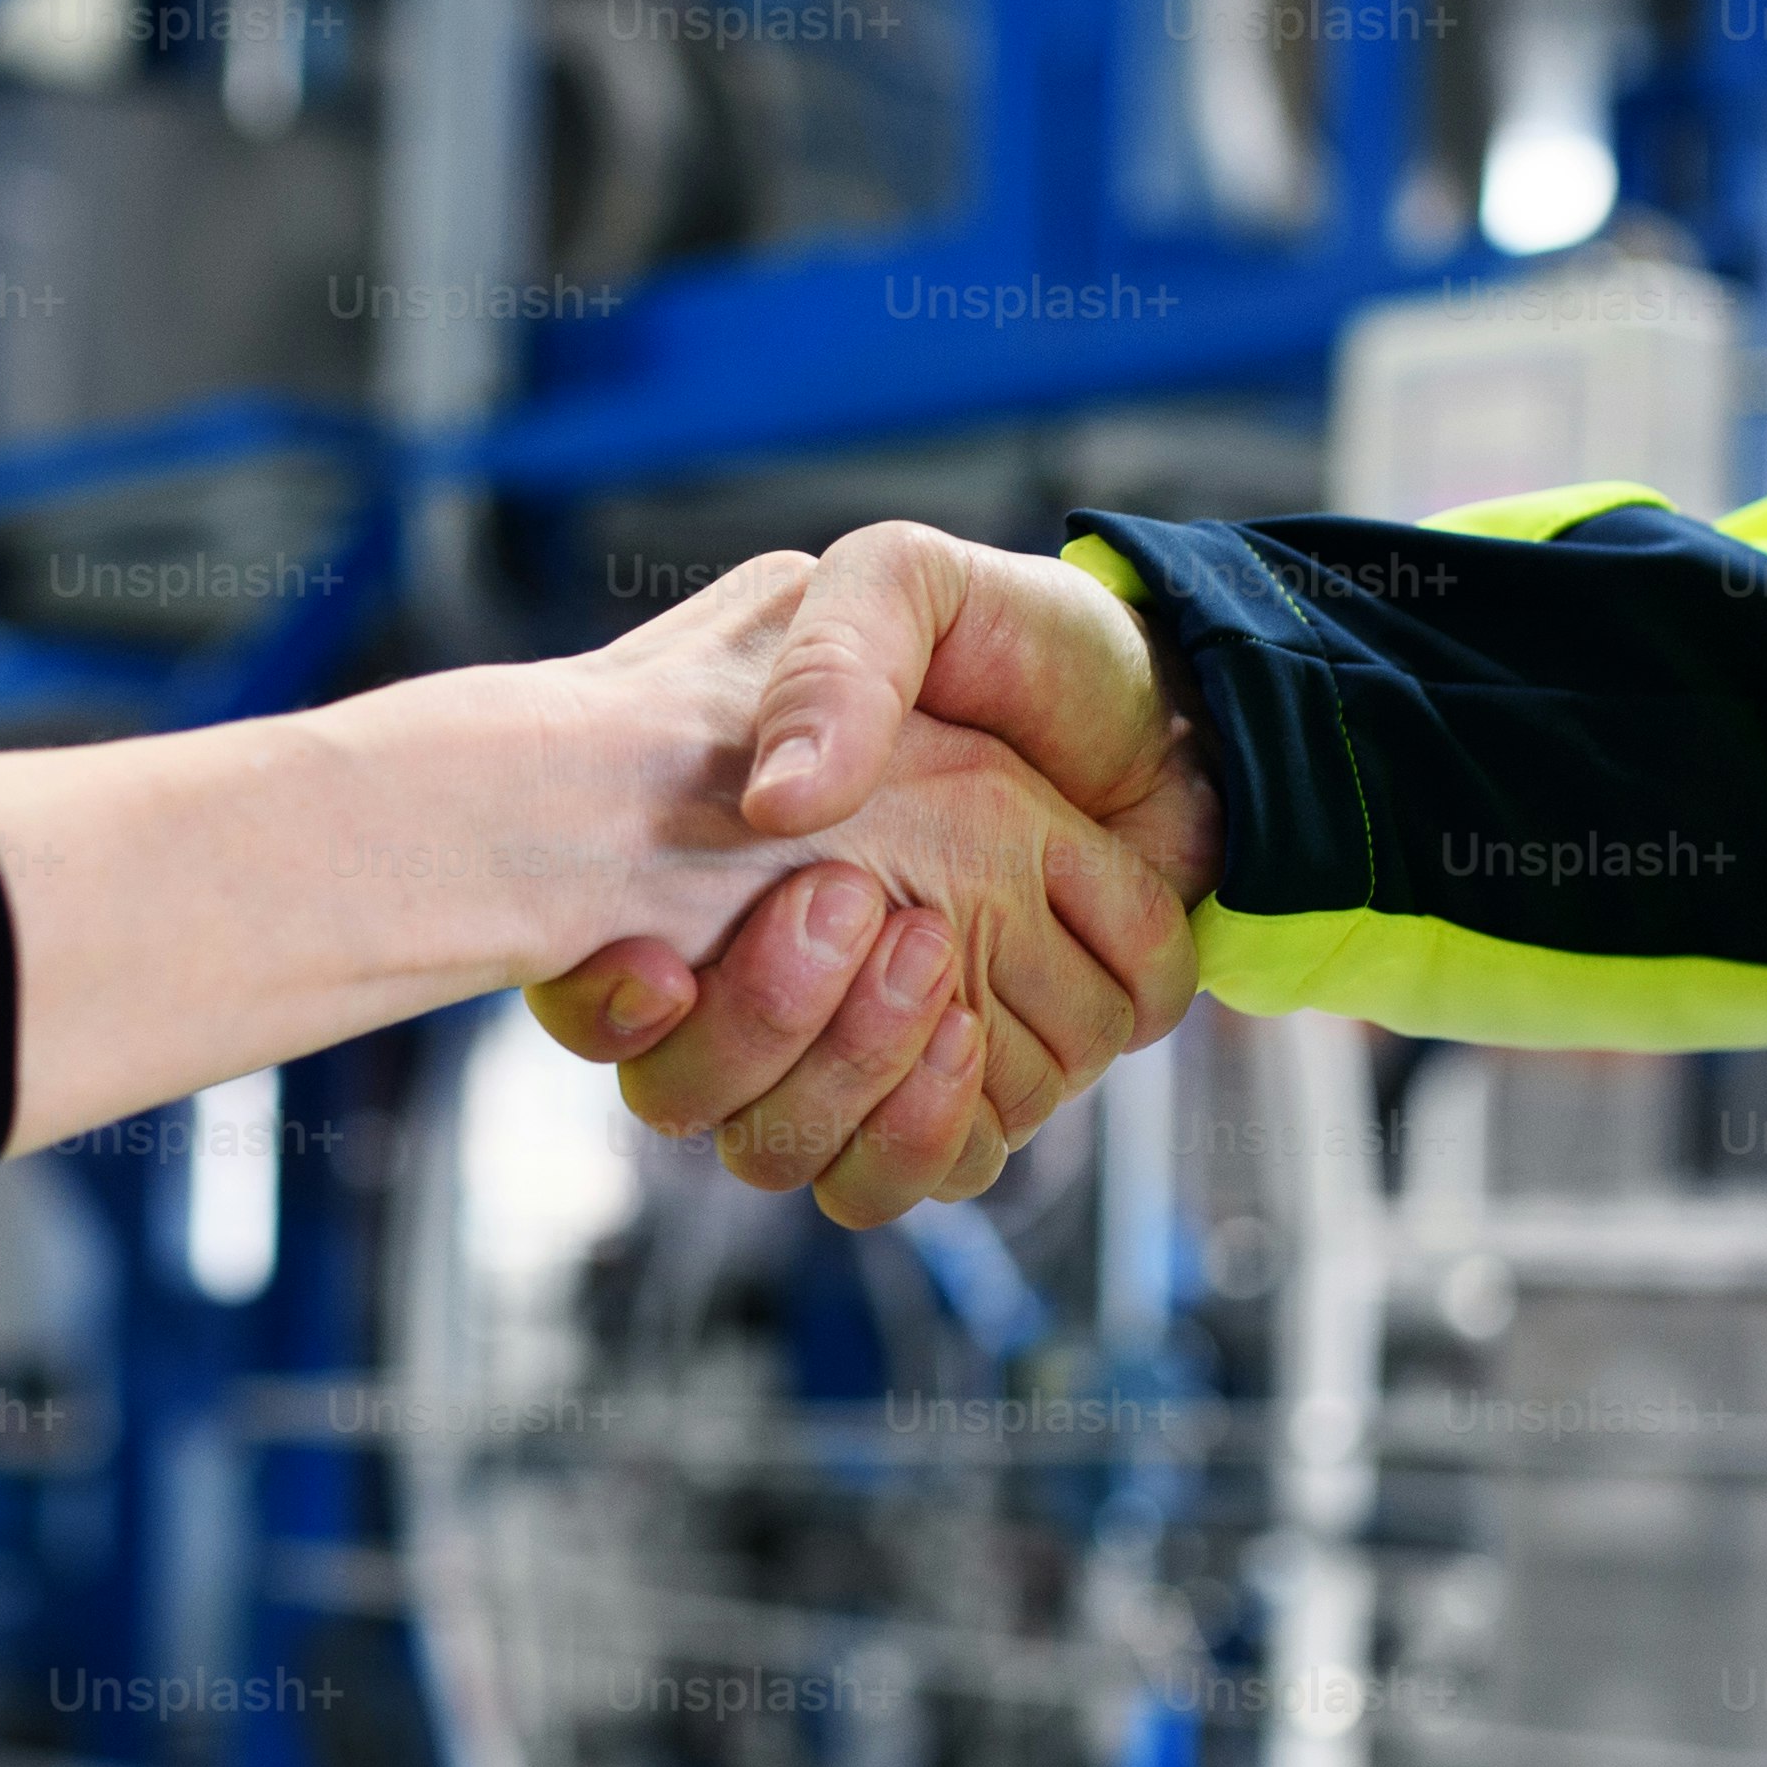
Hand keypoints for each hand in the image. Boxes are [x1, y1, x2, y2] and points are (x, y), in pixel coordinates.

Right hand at [536, 525, 1218, 1207]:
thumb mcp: (912, 589)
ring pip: (789, 1150)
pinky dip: (931, 1130)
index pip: (596, 992)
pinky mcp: (964, 1095)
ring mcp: (866, 1045)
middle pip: (691, 1096)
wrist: (1170, 715)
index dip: (601, 1005)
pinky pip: (910, 1177)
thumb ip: (840, 663)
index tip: (652, 962)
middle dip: (763, 1021)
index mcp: (711, 864)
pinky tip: (968, 1038)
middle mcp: (767, 971)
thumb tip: (775, 802)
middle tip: (851, 904)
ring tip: (930, 958)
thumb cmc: (1021, 644)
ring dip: (851, 1073)